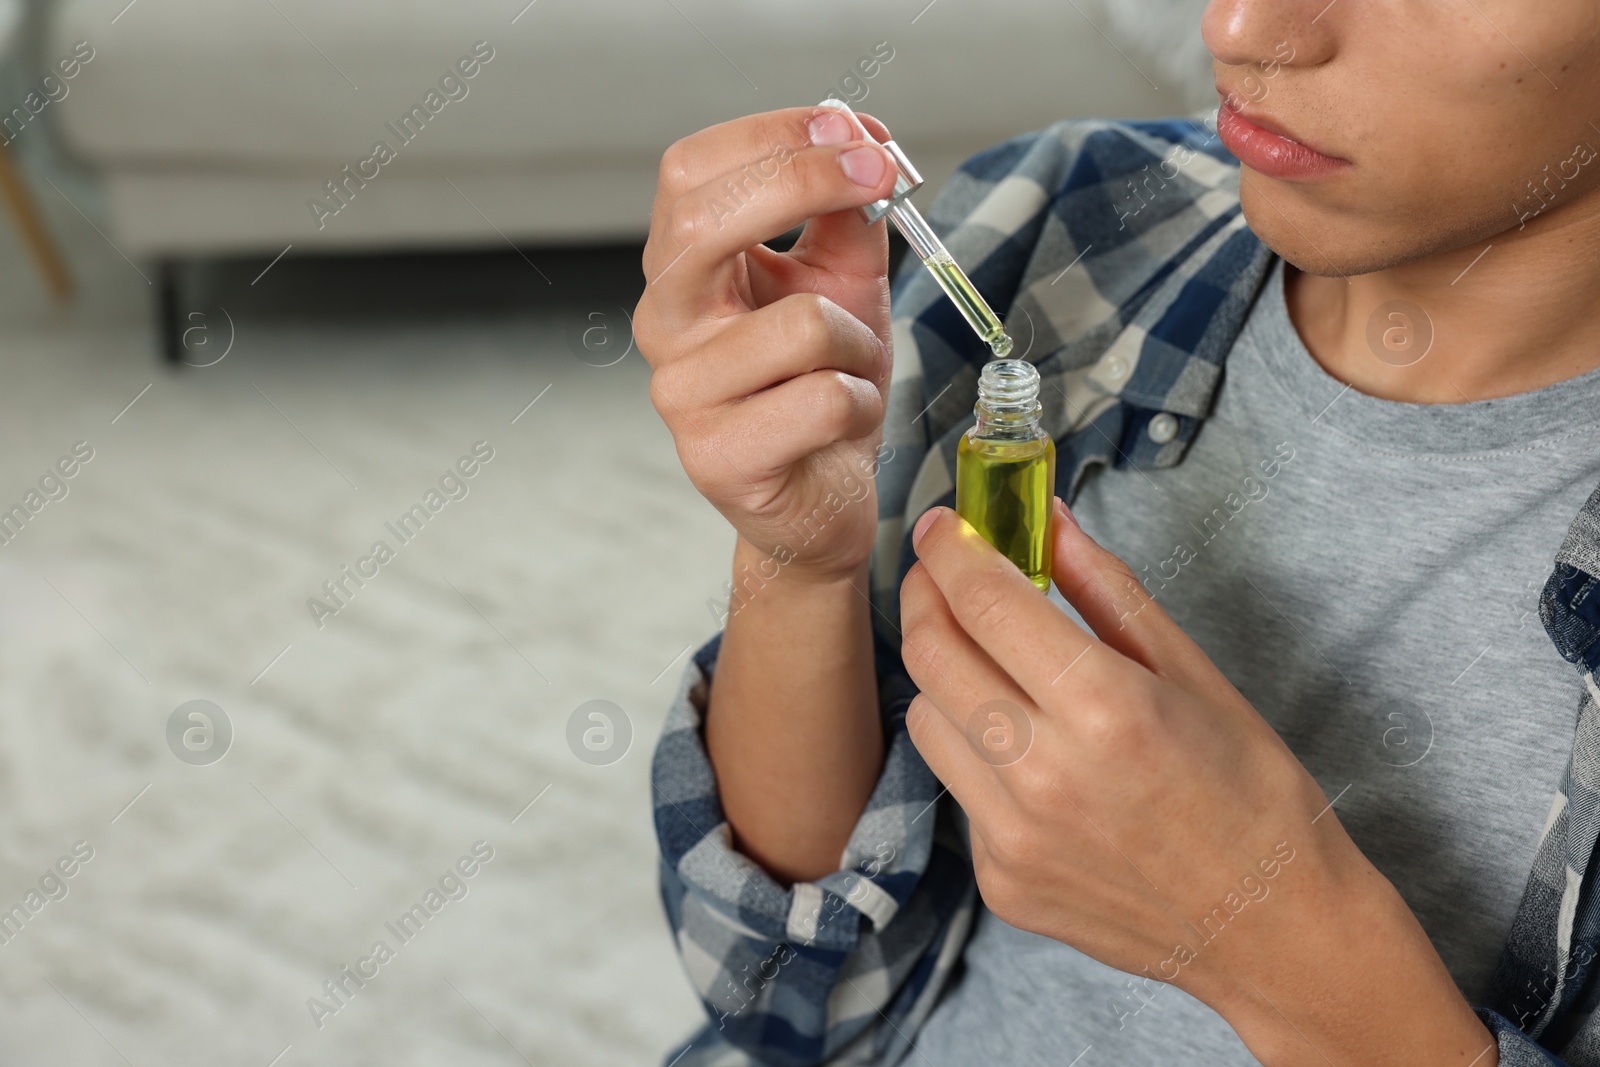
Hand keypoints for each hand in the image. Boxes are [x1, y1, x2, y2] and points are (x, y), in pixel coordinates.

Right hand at [635, 105, 900, 579]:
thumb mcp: (841, 283)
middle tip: (880, 176)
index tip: (855, 133)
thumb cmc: (822, 385)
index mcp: (682, 268)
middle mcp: (664, 322)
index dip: (774, 135)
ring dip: (860, 340)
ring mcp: (680, 392)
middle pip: (705, 221)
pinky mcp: (716, 457)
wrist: (819, 498)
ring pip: (802, 324)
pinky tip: (843, 421)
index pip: (689, 170)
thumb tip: (862, 137)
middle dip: (806, 181)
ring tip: (851, 368)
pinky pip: (825, 399)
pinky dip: (862, 402)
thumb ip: (846, 213)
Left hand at [899, 500, 1493, 1064]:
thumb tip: (1046, 519)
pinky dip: (976, 751)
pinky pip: (957, 788)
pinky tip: (1024, 748)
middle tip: (943, 575)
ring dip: (942, 674)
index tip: (943, 523)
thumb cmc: (1251, 791)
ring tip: (985, 659)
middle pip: (931, 655)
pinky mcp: (1001, 882)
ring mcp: (1015, 837)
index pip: (986, 603)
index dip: (951, 549)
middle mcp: (1047, 775)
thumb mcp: (1193, 672)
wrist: (1274, 929)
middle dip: (926, 597)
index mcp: (1106, 708)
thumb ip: (1106, 588)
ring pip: (926, 720)